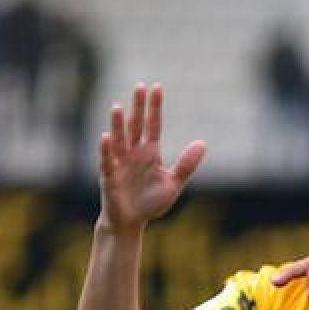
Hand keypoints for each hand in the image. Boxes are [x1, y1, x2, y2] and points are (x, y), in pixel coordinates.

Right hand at [98, 83, 205, 236]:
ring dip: (118, 124)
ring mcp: (120, 163)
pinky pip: (107, 161)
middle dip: (137, 108)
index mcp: (149, 153)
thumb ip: (186, 164)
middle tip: (139, 87)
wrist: (132, 223)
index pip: (153, 125)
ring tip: (118, 107)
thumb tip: (203, 143)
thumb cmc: (150, 202)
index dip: (154, 107)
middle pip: (135, 126)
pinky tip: (106, 137)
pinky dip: (106, 149)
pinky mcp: (110, 177)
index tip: (157, 87)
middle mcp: (133, 153)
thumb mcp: (173, 183)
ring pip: (119, 140)